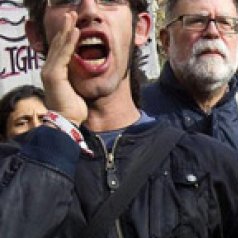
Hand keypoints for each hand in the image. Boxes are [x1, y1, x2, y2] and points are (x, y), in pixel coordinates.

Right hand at [40, 11, 86, 126]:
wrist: (68, 120)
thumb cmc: (74, 108)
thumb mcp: (77, 88)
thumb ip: (77, 77)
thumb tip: (84, 69)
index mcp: (55, 71)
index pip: (60, 49)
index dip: (66, 35)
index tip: (73, 24)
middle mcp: (50, 69)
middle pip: (58, 43)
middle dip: (65, 27)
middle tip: (71, 13)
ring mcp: (50, 71)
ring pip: (60, 46)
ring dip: (67, 30)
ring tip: (73, 17)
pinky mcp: (54, 75)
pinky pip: (63, 55)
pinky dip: (69, 42)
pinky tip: (75, 32)